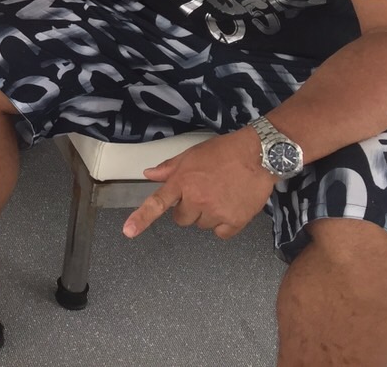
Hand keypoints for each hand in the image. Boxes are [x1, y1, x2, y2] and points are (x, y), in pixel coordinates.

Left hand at [122, 128, 274, 240]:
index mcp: (182, 182)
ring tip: (219, 196)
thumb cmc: (224, 152)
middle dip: (188, 209)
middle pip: (181, 219)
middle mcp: (196, 199)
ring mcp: (215, 212)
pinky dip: (224, 225)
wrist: (257, 155)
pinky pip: (220, 233)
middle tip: (202, 194)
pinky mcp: (234, 221)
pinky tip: (230, 207)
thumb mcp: (191, 154)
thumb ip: (169, 168)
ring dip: (207, 215)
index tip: (128, 231)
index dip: (141, 218)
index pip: (157, 203)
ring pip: (201, 225)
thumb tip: (149, 174)